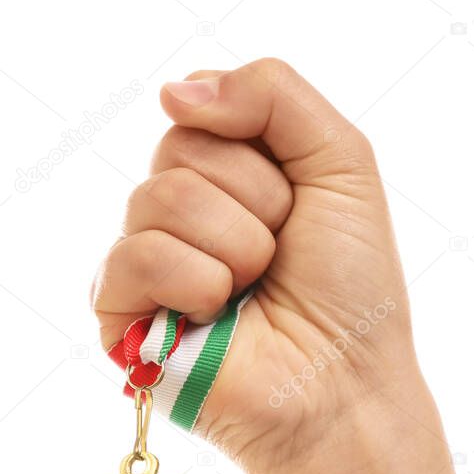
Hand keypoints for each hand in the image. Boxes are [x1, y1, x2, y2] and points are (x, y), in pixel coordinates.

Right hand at [92, 58, 423, 473]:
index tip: (298, 206)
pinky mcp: (122, 316)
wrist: (344, 384)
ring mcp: (149, 263)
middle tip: (279, 258)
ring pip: (159, 197)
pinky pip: (131, 256)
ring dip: (235, 246)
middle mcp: (181, 214)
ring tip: (252, 291)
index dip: (263, 154)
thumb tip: (172, 90)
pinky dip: (192, 282)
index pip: (203, 109)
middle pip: (180, 146)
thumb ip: (272, 93)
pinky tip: (214, 316)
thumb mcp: (342, 162)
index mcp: (226, 176)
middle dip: (256, 201)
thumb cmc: (350, 289)